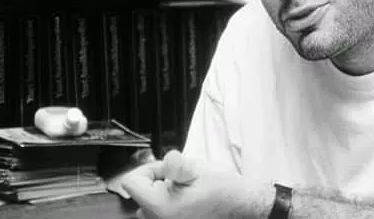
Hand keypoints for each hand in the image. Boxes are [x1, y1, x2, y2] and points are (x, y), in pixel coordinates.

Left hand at [120, 150, 271, 218]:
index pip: (131, 183)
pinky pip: (159, 213)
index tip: (168, 170)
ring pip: (149, 204)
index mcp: (160, 208)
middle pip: (140, 193)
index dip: (149, 169)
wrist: (242, 207)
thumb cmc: (223, 191)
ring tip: (186, 190)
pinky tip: (187, 200)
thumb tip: (168, 160)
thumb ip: (177, 165)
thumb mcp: (199, 170)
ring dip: (162, 193)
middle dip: (156, 181)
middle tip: (181, 179)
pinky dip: (168, 203)